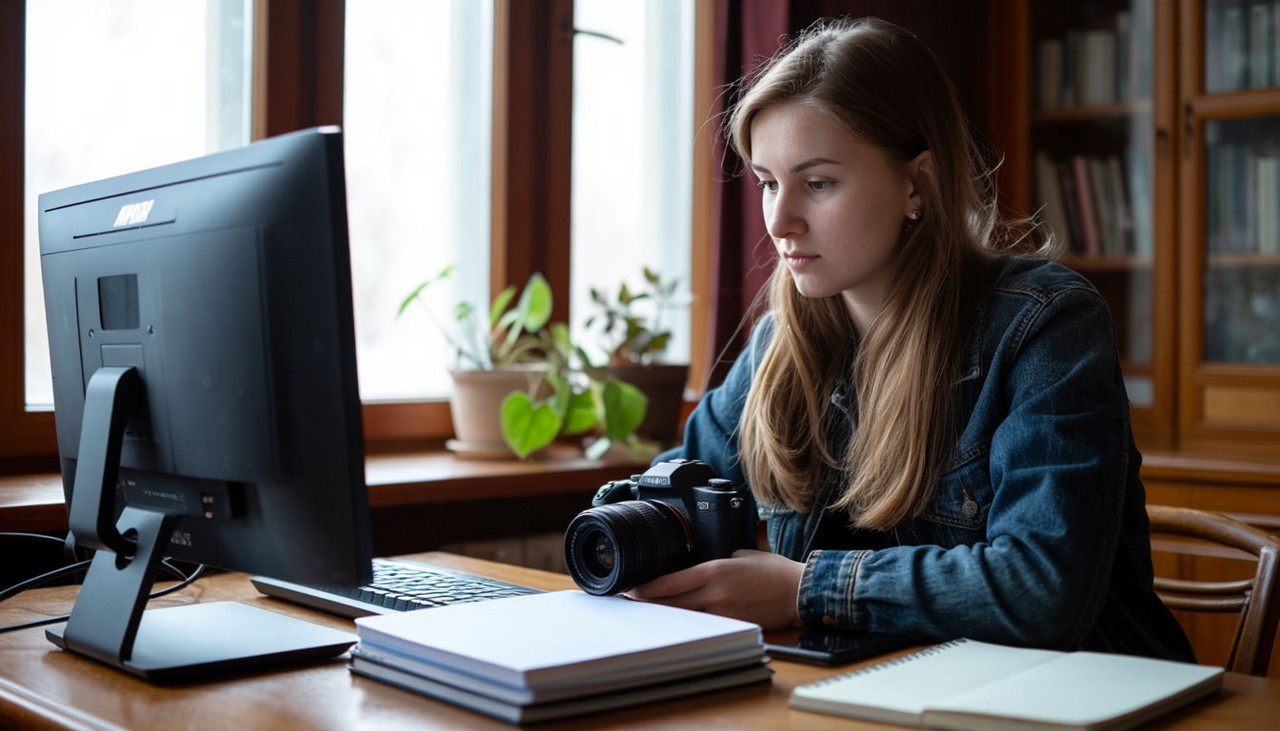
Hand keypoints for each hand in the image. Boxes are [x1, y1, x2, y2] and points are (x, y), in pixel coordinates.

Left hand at [624, 550, 805, 629]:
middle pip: (669, 604)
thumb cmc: (773, 570)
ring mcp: (723, 613)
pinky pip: (704, 627)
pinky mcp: (732, 626)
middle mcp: (715, 594)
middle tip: (629, 602)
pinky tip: (678, 624)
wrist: (799, 591)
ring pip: (683, 618)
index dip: (645, 588)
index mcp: (714, 571)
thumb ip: (716, 561)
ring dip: (665, 616)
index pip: (669, 583)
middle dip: (647, 603)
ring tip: (647, 613)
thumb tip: (697, 566)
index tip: (630, 588)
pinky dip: (688, 624)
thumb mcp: (740, 554)